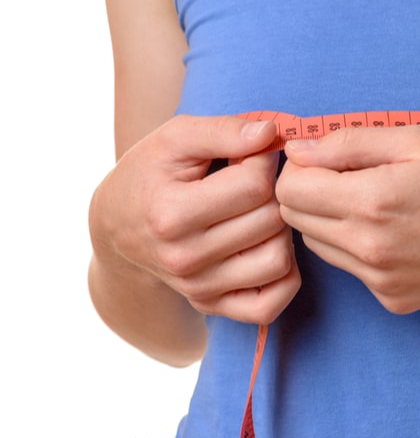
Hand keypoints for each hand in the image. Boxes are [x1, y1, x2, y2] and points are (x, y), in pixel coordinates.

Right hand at [90, 115, 300, 323]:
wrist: (118, 226)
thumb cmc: (151, 174)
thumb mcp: (175, 138)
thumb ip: (222, 130)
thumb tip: (269, 134)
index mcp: (171, 213)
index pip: (254, 185)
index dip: (264, 159)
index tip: (252, 153)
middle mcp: (184, 258)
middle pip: (270, 221)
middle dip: (274, 192)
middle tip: (257, 181)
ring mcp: (198, 288)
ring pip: (279, 261)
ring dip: (281, 231)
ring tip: (261, 212)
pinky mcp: (211, 306)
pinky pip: (270, 304)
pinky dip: (283, 278)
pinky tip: (267, 247)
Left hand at [276, 125, 419, 313]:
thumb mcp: (419, 140)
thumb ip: (349, 142)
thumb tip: (298, 148)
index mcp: (370, 202)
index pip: (289, 189)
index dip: (301, 167)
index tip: (325, 157)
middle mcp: (367, 249)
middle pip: (295, 219)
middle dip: (310, 191)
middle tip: (349, 175)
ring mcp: (378, 281)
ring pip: (318, 245)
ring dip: (330, 219)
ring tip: (376, 202)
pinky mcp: (392, 300)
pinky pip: (352, 268)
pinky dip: (359, 246)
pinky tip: (398, 231)